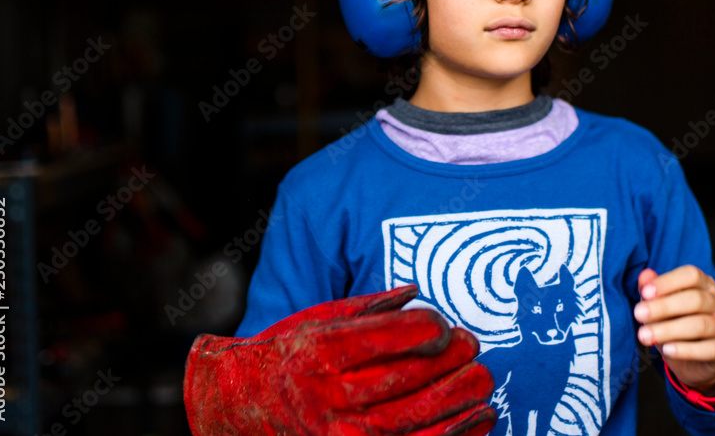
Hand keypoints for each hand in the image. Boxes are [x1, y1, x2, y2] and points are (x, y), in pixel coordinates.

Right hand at [185, 285, 496, 435]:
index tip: (442, 325)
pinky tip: (478, 420)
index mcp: (317, 354)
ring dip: (459, 402)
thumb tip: (415, 292)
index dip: (425, 329)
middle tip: (473, 346)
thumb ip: (365, 309)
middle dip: (451, 361)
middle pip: (405, 381)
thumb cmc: (278, 358)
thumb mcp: (311, 321)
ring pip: (413, 423)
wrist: (232, 409)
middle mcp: (325, 399)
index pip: (383, 338)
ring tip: (482, 382)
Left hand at [633, 266, 714, 392]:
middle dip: (664, 306)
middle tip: (638, 314)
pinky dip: (686, 350)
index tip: (645, 293)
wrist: (692, 363)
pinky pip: (709, 349)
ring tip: (645, 335)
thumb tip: (645, 275)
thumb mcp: (660, 309)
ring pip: (700, 324)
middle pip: (695, 299)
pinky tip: (667, 350)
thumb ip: (652, 292)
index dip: (668, 282)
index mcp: (705, 285)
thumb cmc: (675, 326)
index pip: (691, 275)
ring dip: (669, 330)